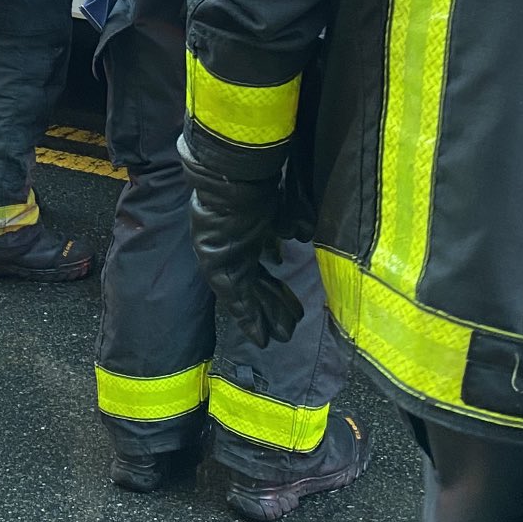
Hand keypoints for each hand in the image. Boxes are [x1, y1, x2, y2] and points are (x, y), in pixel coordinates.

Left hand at [179, 131, 302, 346]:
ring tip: (283, 334)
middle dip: (274, 303)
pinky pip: (236, 302)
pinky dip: (250, 319)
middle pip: (257, 284)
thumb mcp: (282, 208)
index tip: (292, 303)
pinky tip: (261, 337)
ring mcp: (226, 263)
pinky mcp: (220, 274)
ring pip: (249, 297)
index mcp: (248, 234)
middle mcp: (235, 251)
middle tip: (291, 324)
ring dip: (266, 315)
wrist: (233, 185)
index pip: (262, 266)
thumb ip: (293, 222)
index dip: (276, 285)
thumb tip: (302, 232)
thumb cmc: (260, 190)